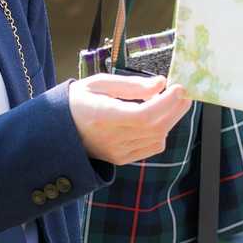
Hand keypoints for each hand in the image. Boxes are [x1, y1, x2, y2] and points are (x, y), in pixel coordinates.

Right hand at [68, 74, 192, 164]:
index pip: (144, 115)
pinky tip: (158, 119)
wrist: (58, 129)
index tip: (178, 87)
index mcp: (102, 116)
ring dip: (170, 119)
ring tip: (172, 103)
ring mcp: (117, 151)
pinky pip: (152, 147)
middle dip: (175, 109)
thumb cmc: (78, 101)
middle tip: (183, 93)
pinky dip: (161, 132)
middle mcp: (111, 138)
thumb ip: (130, 84)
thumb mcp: (98, 84)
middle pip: (156, 127)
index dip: (166, 103)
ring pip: (158, 137)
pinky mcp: (121, 158)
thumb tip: (161, 84)